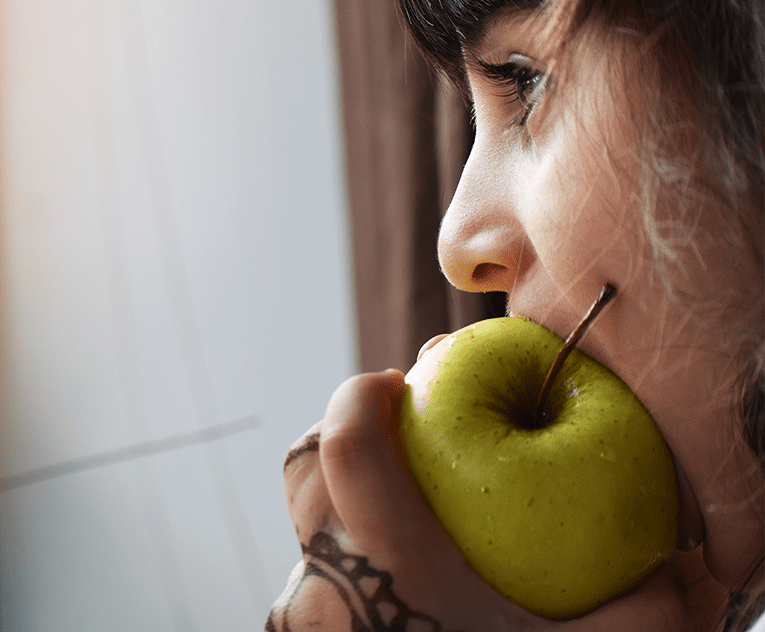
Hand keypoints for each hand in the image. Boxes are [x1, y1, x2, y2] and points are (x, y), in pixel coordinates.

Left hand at [267, 369, 714, 630]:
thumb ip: (646, 617)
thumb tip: (685, 572)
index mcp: (387, 567)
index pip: (340, 447)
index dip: (358, 397)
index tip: (394, 382)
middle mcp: (326, 586)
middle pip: (304, 472)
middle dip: (346, 436)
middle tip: (402, 431)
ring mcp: (305, 620)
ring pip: (306, 528)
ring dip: (345, 500)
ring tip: (407, 505)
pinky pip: (314, 576)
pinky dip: (346, 554)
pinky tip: (401, 579)